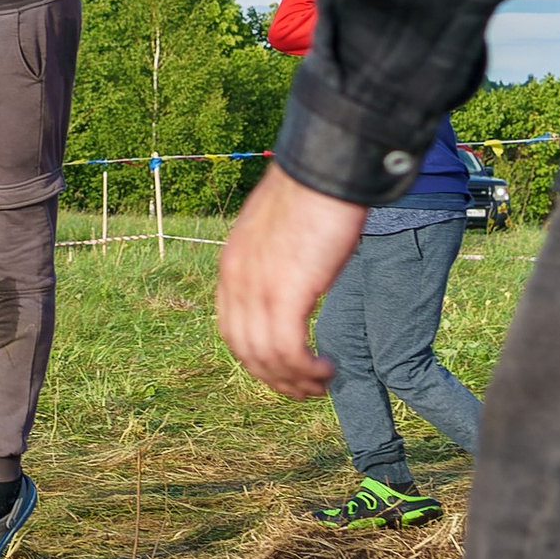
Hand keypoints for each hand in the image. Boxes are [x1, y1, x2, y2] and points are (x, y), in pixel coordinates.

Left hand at [215, 163, 365, 398]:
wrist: (325, 169)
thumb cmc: (313, 194)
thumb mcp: (280, 232)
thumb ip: (276, 257)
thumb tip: (295, 274)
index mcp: (232, 264)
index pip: (232, 328)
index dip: (257, 357)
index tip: (284, 368)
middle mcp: (237, 279)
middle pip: (245, 349)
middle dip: (275, 378)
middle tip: (306, 389)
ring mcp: (258, 287)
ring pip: (266, 357)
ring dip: (295, 380)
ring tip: (321, 384)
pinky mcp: (286, 293)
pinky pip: (288, 350)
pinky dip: (306, 370)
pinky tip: (327, 370)